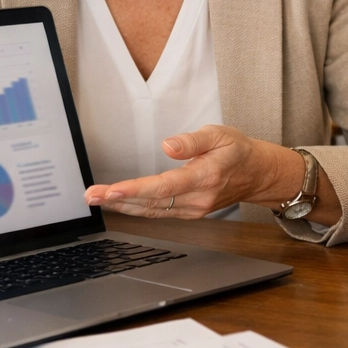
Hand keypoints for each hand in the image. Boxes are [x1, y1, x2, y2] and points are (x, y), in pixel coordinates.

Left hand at [83, 124, 301, 218]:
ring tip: (96, 198)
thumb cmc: (237, 151)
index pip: (164, 186)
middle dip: (118, 199)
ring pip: (151, 210)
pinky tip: (118, 203)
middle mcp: (197, 198)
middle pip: (151, 202)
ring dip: (121, 206)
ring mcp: (193, 209)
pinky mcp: (188, 212)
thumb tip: (168, 145)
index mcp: (205, 177)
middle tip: (90, 194)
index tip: (111, 190)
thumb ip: (193, 141)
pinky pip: (158, 212)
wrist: (257, 174)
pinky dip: (135, 209)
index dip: (135, 189)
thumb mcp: (220, 134)